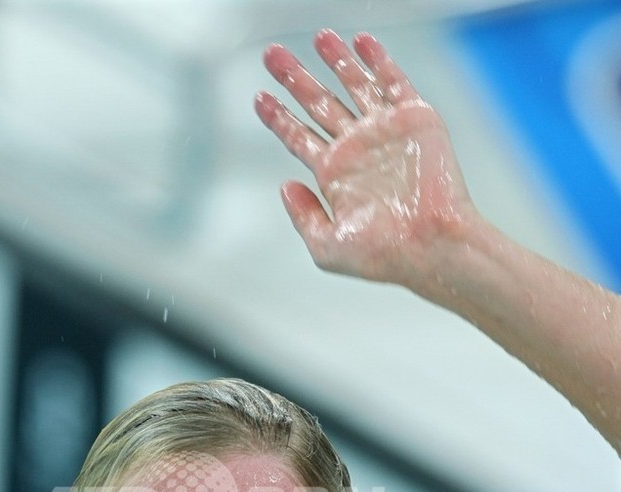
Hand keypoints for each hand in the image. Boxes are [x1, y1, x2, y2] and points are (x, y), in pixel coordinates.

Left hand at [255, 30, 475, 287]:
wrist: (431, 244)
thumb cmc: (384, 256)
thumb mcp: (325, 247)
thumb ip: (301, 217)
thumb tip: (285, 186)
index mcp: (335, 175)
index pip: (299, 137)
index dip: (278, 117)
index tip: (258, 99)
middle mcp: (357, 150)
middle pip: (318, 104)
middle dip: (294, 78)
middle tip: (271, 55)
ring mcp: (384, 132)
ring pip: (353, 85)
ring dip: (335, 60)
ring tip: (317, 36)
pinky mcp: (414, 120)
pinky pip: (393, 81)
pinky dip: (378, 60)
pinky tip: (361, 42)